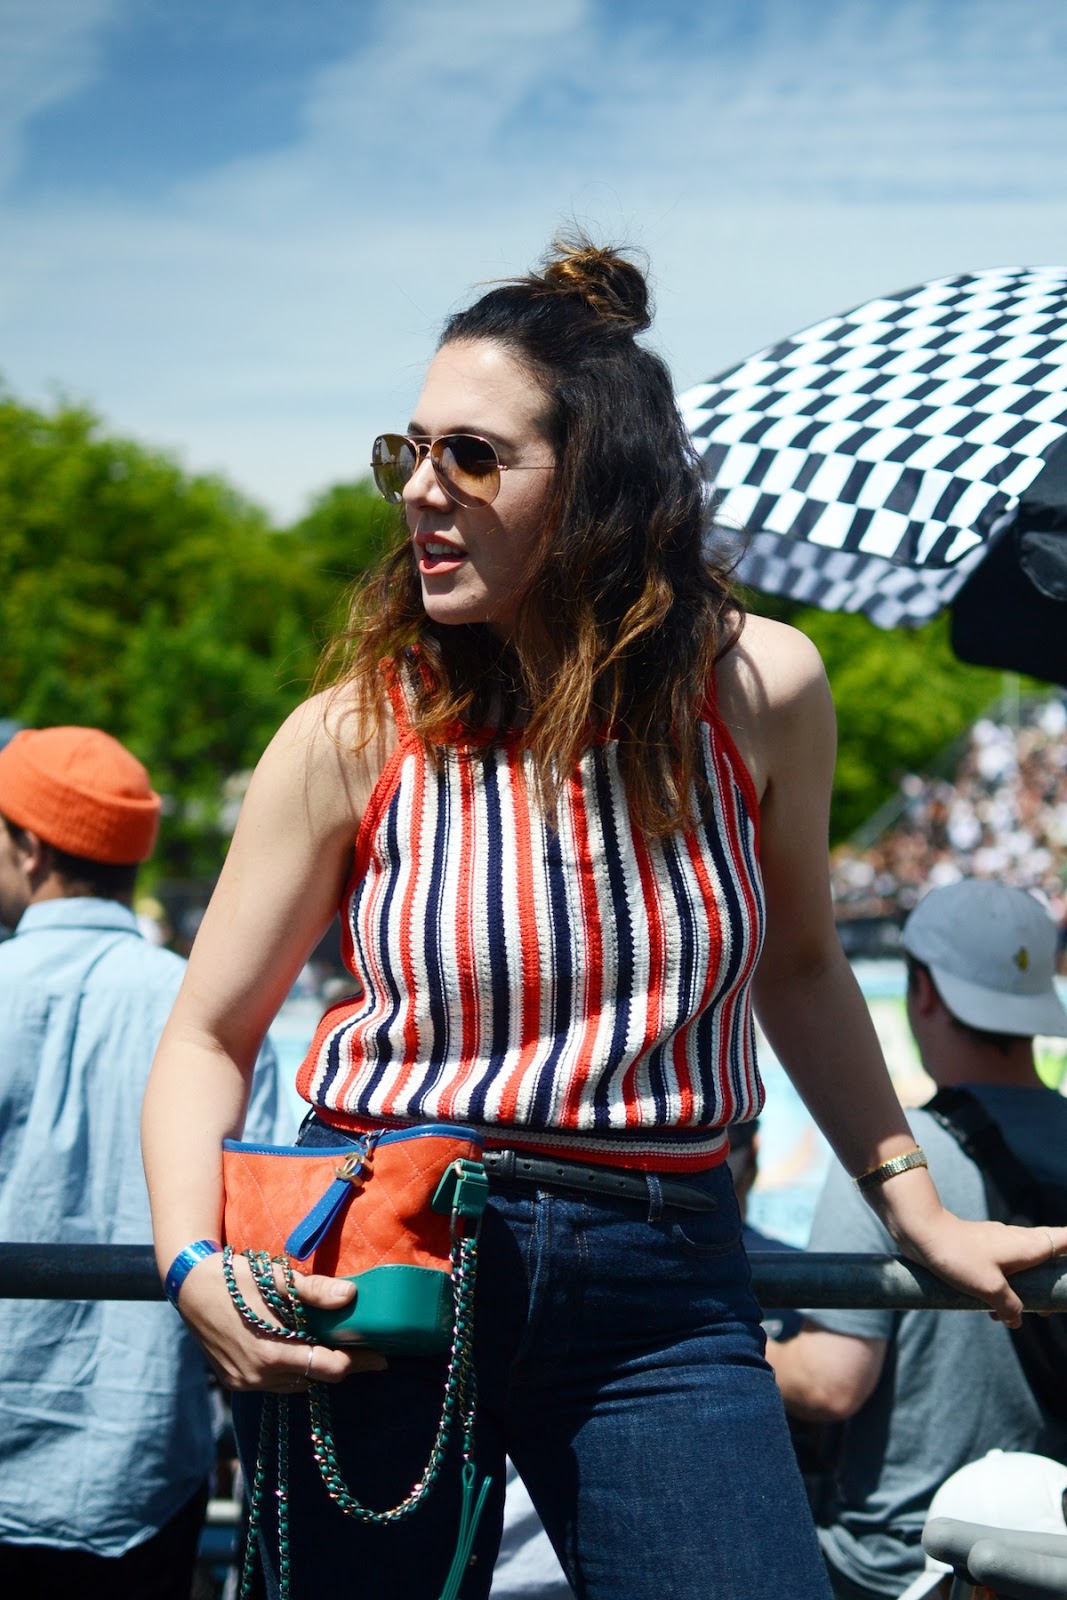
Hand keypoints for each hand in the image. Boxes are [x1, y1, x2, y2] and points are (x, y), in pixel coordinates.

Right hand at [174, 1251, 387, 1390]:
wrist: (188, 1286)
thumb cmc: (234, 1277)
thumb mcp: (274, 1278)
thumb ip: (312, 1290)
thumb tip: (349, 1296)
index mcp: (270, 1353)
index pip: (326, 1368)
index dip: (356, 1362)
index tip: (381, 1357)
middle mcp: (257, 1376)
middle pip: (314, 1378)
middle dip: (340, 1364)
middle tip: (364, 1349)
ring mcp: (244, 1382)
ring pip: (295, 1383)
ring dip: (314, 1368)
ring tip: (336, 1347)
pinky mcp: (234, 1381)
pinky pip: (275, 1383)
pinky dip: (292, 1369)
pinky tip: (301, 1348)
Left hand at [887, 1206, 1066, 1326]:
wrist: (922, 1232)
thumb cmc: (959, 1256)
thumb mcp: (990, 1288)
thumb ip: (1010, 1307)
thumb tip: (1016, 1320)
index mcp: (1028, 1245)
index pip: (1065, 1240)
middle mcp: (1018, 1241)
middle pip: (1048, 1258)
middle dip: (1051, 1282)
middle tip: (1050, 1308)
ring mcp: (999, 1244)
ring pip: (1023, 1267)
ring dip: (1025, 1290)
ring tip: (1021, 1315)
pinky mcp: (981, 1250)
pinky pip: (1002, 1270)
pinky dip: (1003, 1288)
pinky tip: (990, 1310)